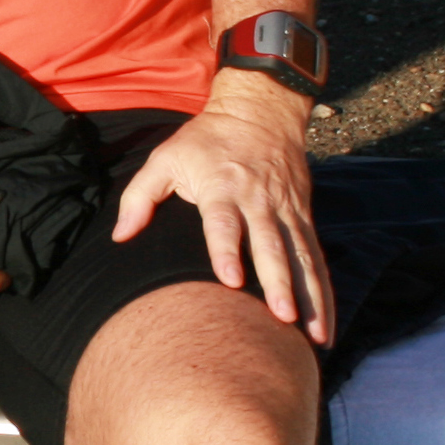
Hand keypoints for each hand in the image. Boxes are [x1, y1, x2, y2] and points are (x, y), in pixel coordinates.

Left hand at [112, 79, 332, 345]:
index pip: (224, 223)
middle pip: (271, 246)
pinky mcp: (304, 217)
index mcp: (222, 187)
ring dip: (310, 296)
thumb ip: (140, 196)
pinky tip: (325, 324)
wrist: (260, 111)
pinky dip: (323, 290)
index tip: (231, 281)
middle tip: (283, 317)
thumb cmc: (205, 141)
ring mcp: (286, 211)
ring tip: (317, 334)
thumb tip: (120, 236)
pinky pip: (316, 258)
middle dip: (279, 283)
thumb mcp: (165, 157)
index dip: (227, 251)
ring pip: (302, 257)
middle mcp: (259, 201)